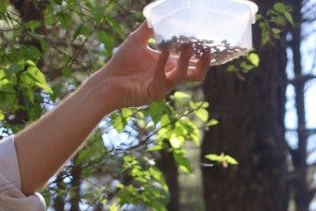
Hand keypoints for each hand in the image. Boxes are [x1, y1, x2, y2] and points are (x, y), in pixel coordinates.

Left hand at [95, 21, 210, 110]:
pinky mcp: (153, 92)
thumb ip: (148, 28)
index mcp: (169, 65)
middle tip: (207, 49)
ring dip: (185, 61)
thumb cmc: (122, 63)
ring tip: (188, 47)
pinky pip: (162, 77)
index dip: (201, 55)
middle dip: (203, 63)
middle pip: (195, 75)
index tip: (207, 41)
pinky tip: (161, 52)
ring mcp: (163, 86)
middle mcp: (169, 76)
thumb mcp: (137, 40)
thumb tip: (155, 12)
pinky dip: (162, 64)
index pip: (191, 62)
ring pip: (181, 76)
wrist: (108, 81)